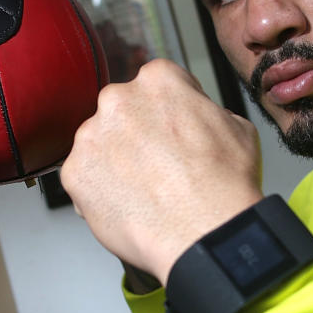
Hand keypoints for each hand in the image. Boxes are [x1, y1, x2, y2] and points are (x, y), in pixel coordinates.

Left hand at [60, 59, 262, 283]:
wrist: (204, 233)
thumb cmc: (223, 184)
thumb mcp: (238, 127)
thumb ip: (207, 111)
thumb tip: (200, 117)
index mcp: (158, 80)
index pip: (156, 84)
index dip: (168, 111)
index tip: (172, 129)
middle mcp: (118, 100)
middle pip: (122, 112)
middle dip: (137, 134)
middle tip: (159, 163)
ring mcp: (91, 136)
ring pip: (100, 143)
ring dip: (116, 160)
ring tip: (145, 188)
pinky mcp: (74, 172)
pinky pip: (84, 177)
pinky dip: (100, 190)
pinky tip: (128, 203)